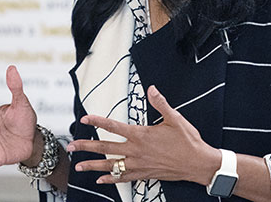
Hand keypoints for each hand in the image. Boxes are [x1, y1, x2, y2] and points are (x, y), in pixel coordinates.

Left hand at [67, 85, 220, 185]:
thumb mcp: (175, 118)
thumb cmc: (188, 141)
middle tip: (71, 146)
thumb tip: (152, 89)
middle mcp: (136, 151)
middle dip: (86, 146)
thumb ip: (161, 103)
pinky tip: (100, 181)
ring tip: (78, 166)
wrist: (198, 164)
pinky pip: (123, 178)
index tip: (85, 118)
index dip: (98, 121)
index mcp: (141, 135)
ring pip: (110, 165)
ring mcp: (139, 164)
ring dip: (93, 166)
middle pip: (105, 148)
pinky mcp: (144, 174)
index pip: (114, 126)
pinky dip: (111, 180)